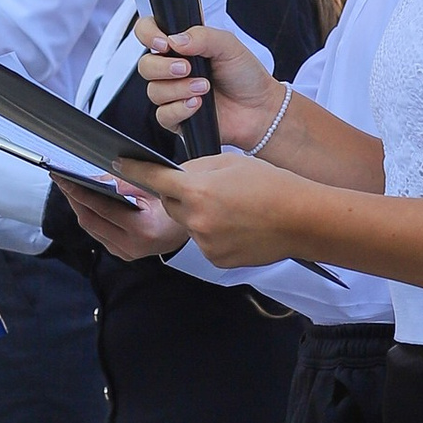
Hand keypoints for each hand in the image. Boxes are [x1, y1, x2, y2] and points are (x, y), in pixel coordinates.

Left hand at [55, 176, 184, 260]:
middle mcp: (131, 246)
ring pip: (91, 229)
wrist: (187, 228)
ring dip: (79, 208)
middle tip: (62, 181)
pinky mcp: (123, 254)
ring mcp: (126, 252)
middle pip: (90, 221)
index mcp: (141, 229)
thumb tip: (95, 178)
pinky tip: (86, 204)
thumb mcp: (153, 189)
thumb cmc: (174, 207)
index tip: (64, 179)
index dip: (79, 193)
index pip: (101, 209)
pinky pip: (98, 234)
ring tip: (71, 189)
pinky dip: (91, 217)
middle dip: (74, 199)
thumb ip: (123, 184)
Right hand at [133, 17, 280, 146]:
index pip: (148, 32)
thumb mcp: (228, 46)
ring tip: (204, 88)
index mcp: (181, 46)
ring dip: (179, 89)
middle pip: (145, 65)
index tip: (163, 43)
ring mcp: (172, 94)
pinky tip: (198, 104)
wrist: (260, 109)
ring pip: (154, 91)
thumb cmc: (245, 75)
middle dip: (163, 67)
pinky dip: (180, 109)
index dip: (148, 35)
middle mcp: (172, 69)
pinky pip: (163, 115)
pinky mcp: (176, 118)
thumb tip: (175, 39)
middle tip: (187, 68)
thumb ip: (202, 36)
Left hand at [141, 149, 313, 266]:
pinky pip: (204, 242)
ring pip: (189, 223)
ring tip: (233, 208)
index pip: (154, 180)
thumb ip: (197, 168)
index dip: (135, 172)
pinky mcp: (216, 259)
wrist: (303, 220)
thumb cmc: (273, 186)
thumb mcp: (231, 163)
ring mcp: (205, 243)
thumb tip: (176, 175)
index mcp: (198, 190)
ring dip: (200, 214)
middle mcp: (196, 219)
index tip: (119, 166)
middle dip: (181, 195)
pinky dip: (213, 233)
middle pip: (171, 204)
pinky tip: (238, 226)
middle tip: (208, 188)